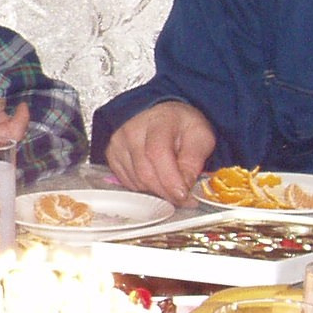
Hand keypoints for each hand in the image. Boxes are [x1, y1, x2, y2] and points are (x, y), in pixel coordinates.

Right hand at [103, 101, 217, 204]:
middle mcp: (133, 130)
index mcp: (158, 122)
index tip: (183, 196)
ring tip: (170, 183)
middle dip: (166, 192)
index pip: (158, 154)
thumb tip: (185, 188)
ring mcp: (118, 143)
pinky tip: (155, 178)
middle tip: (182, 198)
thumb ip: (194, 161)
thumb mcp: (200, 136)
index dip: (170, 180)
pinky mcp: (111, 155)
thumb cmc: (180, 124)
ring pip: (136, 181)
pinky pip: (127, 182)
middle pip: (145, 172)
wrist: (161, 114)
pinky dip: (143, 187)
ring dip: (155, 190)